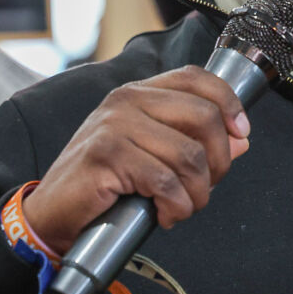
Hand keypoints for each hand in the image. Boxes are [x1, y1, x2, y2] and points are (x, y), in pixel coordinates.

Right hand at [22, 66, 248, 252]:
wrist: (52, 215)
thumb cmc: (103, 185)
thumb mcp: (153, 156)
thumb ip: (193, 143)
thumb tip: (239, 139)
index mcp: (138, 93)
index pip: (196, 78)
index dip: (228, 103)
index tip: (240, 134)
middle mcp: (126, 101)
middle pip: (203, 116)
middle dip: (218, 161)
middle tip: (205, 188)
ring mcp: (114, 125)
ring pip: (189, 155)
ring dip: (196, 193)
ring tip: (182, 207)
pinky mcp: (106, 155)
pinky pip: (165, 181)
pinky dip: (176, 207)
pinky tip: (165, 215)